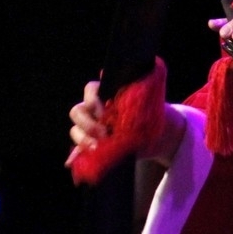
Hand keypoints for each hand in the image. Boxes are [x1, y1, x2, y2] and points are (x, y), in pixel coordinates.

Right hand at [66, 65, 186, 168]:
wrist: (158, 135)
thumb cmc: (152, 112)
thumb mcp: (148, 102)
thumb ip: (140, 89)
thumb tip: (135, 72)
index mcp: (106, 94)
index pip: (90, 90)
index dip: (93, 100)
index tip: (105, 111)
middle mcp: (95, 110)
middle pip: (77, 111)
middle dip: (87, 124)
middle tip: (104, 133)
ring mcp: (91, 128)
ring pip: (75, 130)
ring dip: (83, 139)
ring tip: (97, 148)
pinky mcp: (92, 145)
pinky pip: (76, 150)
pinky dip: (75, 155)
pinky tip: (74, 161)